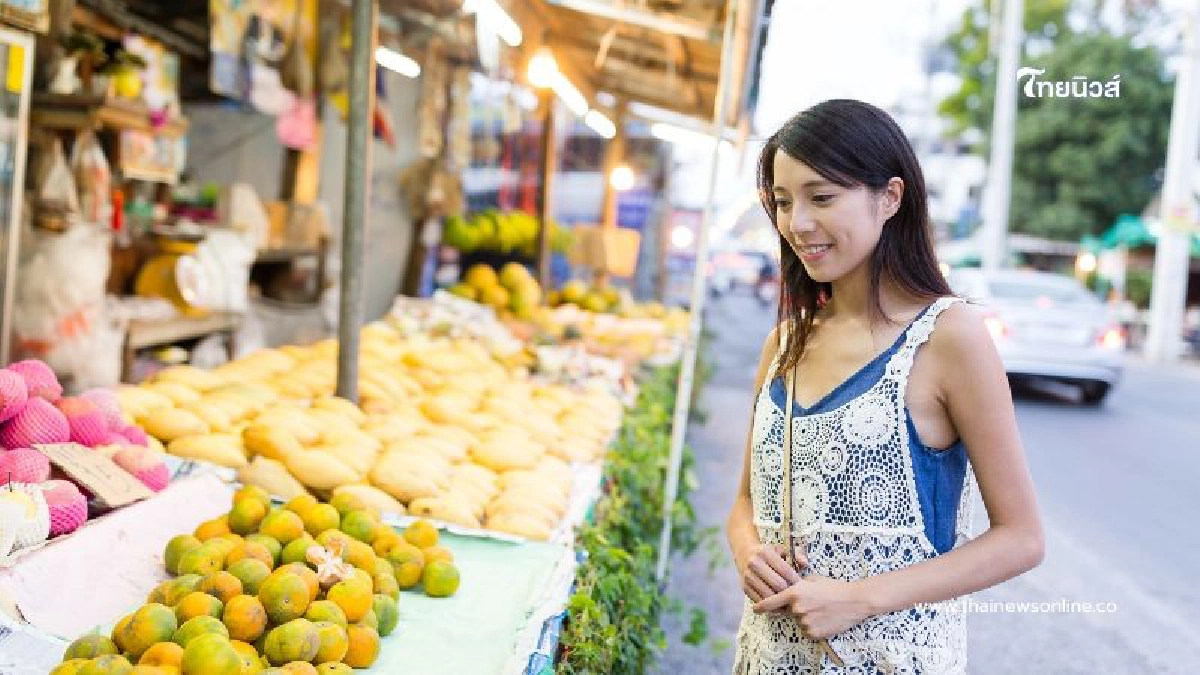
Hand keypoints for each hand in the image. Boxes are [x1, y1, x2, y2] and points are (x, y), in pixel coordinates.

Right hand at [736, 543, 804, 602]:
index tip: (802, 586)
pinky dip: (770, 605)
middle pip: (778, 584)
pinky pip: (760, 600)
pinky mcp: (744, 587)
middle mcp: (754, 563)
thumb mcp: (782, 549)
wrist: (744, 553)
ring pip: (768, 594)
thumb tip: (805, 564)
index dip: (795, 580)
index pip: (785, 570)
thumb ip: (797, 554)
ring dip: (780, 600)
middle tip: (797, 596)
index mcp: (764, 552)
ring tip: (789, 601)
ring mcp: (747, 576)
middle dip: (789, 592)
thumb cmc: (768, 553)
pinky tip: (778, 604)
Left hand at [752, 575, 872, 639]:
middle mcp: (797, 608)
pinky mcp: (813, 633)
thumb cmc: (833, 587)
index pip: (771, 602)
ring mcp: (805, 622)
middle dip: (795, 609)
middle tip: (813, 603)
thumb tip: (786, 590)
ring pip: (799, 622)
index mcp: (794, 592)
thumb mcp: (812, 580)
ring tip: (822, 610)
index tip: (755, 609)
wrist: (854, 601)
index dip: (761, 606)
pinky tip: (825, 619)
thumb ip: (797, 586)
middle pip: (788, 612)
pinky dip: (814, 627)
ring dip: (806, 618)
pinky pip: (808, 631)